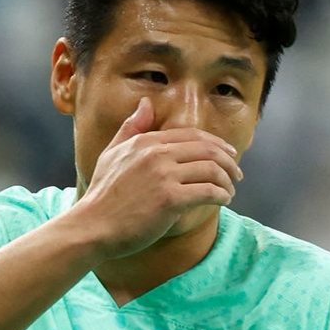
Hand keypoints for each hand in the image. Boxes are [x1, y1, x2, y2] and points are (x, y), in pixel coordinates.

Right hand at [71, 97, 243, 260]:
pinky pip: (208, 192)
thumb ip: (132, 128)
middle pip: (209, 151)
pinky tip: (223, 201)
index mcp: (147, 141)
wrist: (91, 226)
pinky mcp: (170, 199)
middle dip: (229, 162)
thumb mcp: (112, 153)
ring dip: (227, 181)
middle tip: (237, 174)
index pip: (194, 136)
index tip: (230, 154)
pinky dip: (221, 195)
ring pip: (212, 170)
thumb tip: (146, 103)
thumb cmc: (103, 194)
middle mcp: (157, 153)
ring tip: (230, 191)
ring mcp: (164, 175)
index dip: (218, 144)